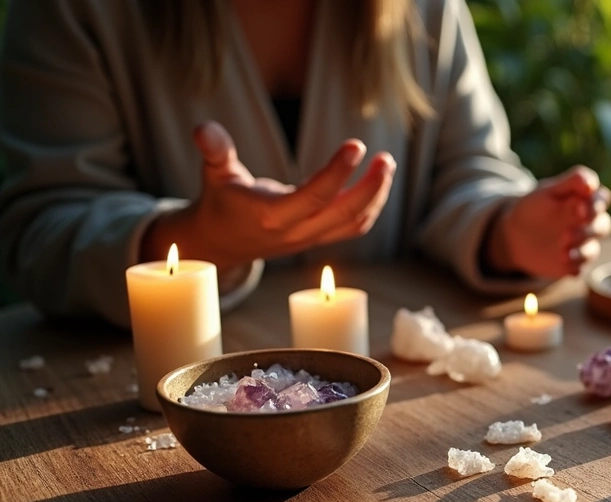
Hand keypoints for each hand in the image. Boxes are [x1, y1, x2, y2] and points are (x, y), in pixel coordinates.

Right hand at [142, 121, 395, 269]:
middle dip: (370, 187)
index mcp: (270, 215)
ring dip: (376, 196)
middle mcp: (295, 231)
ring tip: (386, 166)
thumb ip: (214, 150)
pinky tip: (377, 182)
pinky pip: (352, 227)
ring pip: (354, 224)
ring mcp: (310, 238)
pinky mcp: (319, 238)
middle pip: (344, 214)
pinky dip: (370, 207)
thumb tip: (202, 128)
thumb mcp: (214, 173)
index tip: (357, 145)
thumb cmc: (221, 201)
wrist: (221, 242)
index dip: (337, 171)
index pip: (314, 195)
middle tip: (386, 158)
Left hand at [486, 165, 610, 278]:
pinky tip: (562, 263)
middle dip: (588, 229)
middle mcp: (590, 224)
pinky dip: (572, 267)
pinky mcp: (573, 264)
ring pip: (592, 250)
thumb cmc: (536, 206)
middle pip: (602, 226)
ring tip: (561, 248)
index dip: (595, 203)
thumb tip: (590, 184)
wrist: (516, 234)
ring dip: (581, 250)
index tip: (579, 207)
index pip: (601, 199)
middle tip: (567, 231)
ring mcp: (582, 246)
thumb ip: (570, 184)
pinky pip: (579, 268)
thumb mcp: (548, 191)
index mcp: (586, 201)